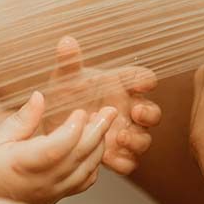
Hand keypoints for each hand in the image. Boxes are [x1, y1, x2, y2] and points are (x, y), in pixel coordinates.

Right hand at [0, 91, 116, 203]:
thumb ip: (21, 119)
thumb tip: (40, 97)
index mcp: (24, 163)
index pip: (58, 148)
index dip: (74, 129)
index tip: (80, 111)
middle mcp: (43, 180)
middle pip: (80, 156)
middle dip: (98, 131)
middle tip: (109, 110)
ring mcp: (53, 191)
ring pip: (87, 170)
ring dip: (99, 145)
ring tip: (102, 123)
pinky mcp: (57, 196)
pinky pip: (84, 182)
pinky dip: (94, 164)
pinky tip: (94, 147)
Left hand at [43, 37, 160, 174]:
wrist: (52, 125)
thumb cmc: (65, 95)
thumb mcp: (65, 79)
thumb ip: (69, 62)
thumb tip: (66, 41)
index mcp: (122, 86)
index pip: (143, 78)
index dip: (146, 80)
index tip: (141, 83)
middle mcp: (128, 109)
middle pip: (152, 112)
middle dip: (148, 113)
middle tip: (136, 112)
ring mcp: (125, 133)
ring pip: (143, 139)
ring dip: (136, 140)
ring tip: (120, 137)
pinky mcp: (116, 155)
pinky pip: (129, 162)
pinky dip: (122, 162)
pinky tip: (108, 158)